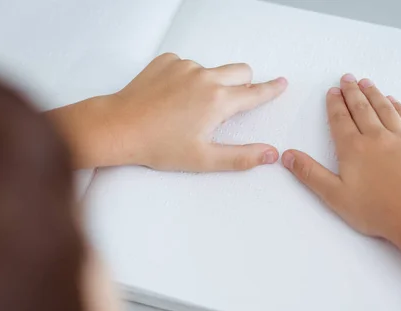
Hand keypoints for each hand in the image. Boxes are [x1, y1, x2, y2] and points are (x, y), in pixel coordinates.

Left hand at [62, 53, 287, 170]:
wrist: (119, 127)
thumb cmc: (158, 145)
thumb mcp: (204, 159)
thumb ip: (242, 157)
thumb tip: (270, 154)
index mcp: (219, 101)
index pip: (255, 93)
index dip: (271, 90)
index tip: (281, 83)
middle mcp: (206, 77)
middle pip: (240, 71)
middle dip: (242, 85)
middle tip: (227, 107)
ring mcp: (185, 66)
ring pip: (213, 70)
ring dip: (211, 84)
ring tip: (188, 109)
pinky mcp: (167, 61)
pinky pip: (188, 65)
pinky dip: (187, 79)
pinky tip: (171, 98)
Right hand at [281, 73, 400, 240]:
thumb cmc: (376, 210)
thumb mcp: (335, 196)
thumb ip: (310, 174)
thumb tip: (286, 155)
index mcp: (353, 148)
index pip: (341, 120)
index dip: (335, 104)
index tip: (332, 91)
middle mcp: (377, 137)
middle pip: (362, 109)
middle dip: (352, 92)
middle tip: (347, 78)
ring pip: (385, 109)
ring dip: (374, 94)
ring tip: (367, 83)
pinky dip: (399, 107)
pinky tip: (394, 102)